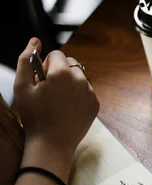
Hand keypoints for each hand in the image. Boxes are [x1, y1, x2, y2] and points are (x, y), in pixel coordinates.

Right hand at [14, 38, 98, 158]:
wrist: (52, 143)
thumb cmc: (33, 116)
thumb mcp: (21, 86)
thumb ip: (25, 59)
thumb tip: (35, 40)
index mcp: (62, 72)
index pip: (56, 54)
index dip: (45, 65)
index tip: (40, 80)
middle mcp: (80, 79)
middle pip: (70, 63)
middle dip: (59, 71)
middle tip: (48, 90)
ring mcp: (90, 92)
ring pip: (80, 77)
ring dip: (69, 82)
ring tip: (57, 100)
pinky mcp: (95, 104)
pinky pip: (87, 91)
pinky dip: (78, 95)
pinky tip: (66, 108)